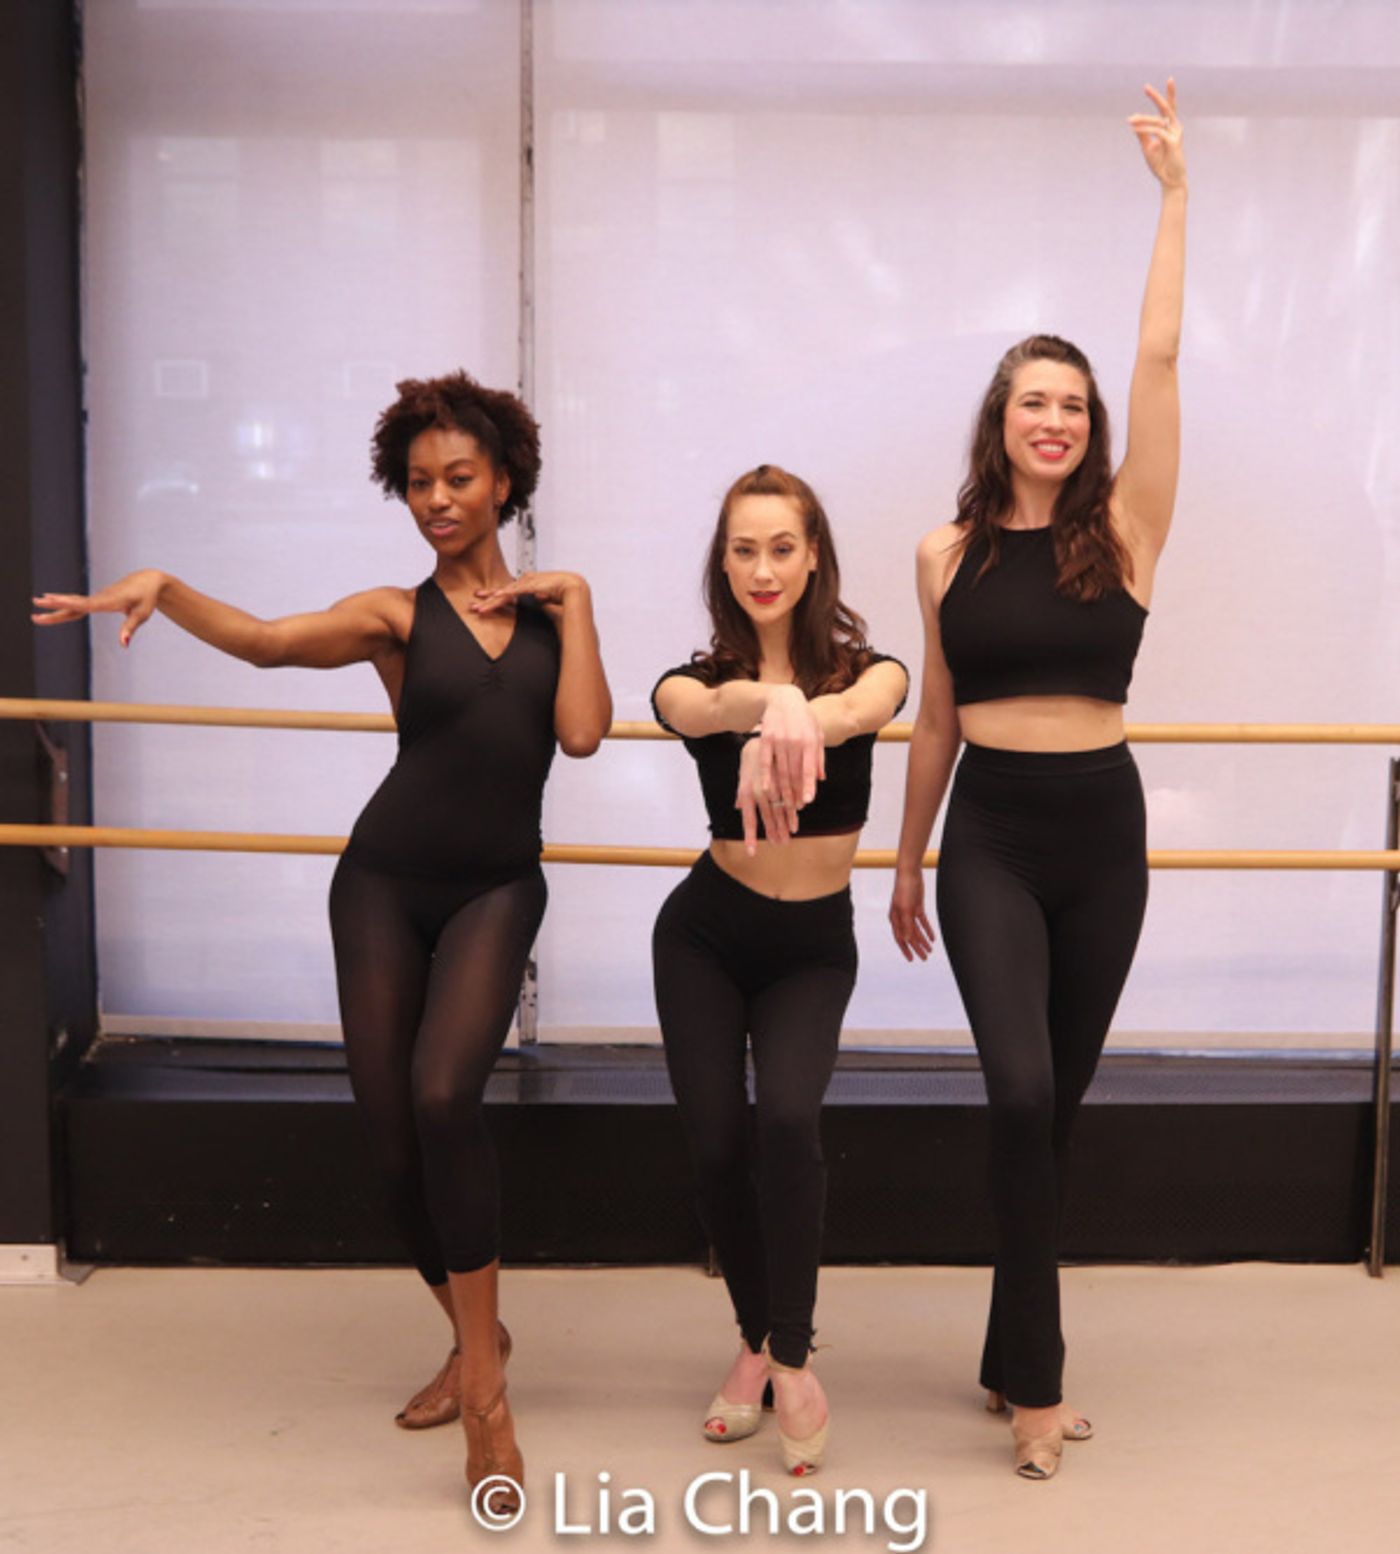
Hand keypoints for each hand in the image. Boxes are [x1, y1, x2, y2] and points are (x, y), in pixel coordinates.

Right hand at [32, 569, 165, 647]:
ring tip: (36, 602)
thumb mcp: (142, 614)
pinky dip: (64, 601)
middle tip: (35, 606)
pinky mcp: (97, 599)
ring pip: (73, 602)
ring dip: (55, 603)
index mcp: (109, 601)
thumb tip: (123, 645)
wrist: (148, 581)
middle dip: (54, 606)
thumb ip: (129, 628)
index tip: (50, 600)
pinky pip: (78, 602)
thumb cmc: (146, 598)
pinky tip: (51, 599)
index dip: (67, 603)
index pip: (84, 604)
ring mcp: (97, 597)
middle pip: (74, 604)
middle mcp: (100, 598)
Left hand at [470, 570, 587, 621]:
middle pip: (504, 591)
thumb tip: (538, 604)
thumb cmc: (565, 597)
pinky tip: (494, 598)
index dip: (496, 597)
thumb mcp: (548, 602)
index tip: (484, 600)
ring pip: (506, 592)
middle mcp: (527, 582)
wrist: (576, 589)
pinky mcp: (531, 585)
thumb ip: (540, 604)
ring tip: (480, 606)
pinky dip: (504, 595)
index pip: (510, 592)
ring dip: (493, 600)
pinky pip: (514, 592)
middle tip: (474, 601)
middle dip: (488, 597)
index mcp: (530, 586)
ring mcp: (528, 583)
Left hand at [736, 733, 798, 855]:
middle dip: (774, 832)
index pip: (748, 820)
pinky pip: (788, 794)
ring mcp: (769, 785)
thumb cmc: (749, 762)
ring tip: (791, 834)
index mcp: (746, 794)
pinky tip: (798, 814)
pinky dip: (793, 806)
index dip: (749, 837)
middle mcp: (756, 792)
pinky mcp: (780, 777)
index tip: (751, 853)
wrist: (759, 740)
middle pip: (767, 817)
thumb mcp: (742, 778)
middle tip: (781, 844)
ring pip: (779, 808)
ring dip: (786, 822)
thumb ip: (741, 794)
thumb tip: (737, 806)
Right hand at [755, 684, 824, 818]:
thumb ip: (818, 757)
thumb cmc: (804, 719)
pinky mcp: (766, 738)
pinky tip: (766, 790)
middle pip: (794, 772)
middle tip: (795, 808)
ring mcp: (779, 739)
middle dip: (795, 792)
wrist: (784, 698)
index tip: (808, 801)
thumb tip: (820, 779)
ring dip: (782, 789)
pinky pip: (766, 761)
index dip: (808, 785)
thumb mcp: (816, 734)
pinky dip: (766, 776)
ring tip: (783, 804)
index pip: (809, 768)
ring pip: (780, 769)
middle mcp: (795, 740)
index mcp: (810, 741)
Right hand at [889, 865, 935, 961]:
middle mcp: (901, 917)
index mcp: (895, 919)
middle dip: (917, 948)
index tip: (912, 960)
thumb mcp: (906, 909)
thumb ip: (907, 925)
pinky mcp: (917, 908)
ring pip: (917, 931)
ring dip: (923, 940)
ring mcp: (909, 913)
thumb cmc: (904, 890)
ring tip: (930, 950)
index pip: (900, 938)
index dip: (906, 949)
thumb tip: (908, 940)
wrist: (910, 874)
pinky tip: (932, 938)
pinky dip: (927, 930)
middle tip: (925, 958)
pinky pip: (922, 922)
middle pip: (910, 936)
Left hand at [1129, 78, 1184, 189]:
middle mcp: (1175, 128)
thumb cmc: (1160, 163)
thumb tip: (1133, 122)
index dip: (1165, 95)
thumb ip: (1142, 134)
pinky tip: (1134, 129)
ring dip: (1143, 120)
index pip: (1168, 108)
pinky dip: (1145, 129)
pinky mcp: (1173, 142)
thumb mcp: (1148, 147)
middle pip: (1166, 108)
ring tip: (1130, 120)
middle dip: (1156, 97)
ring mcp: (1175, 134)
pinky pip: (1157, 132)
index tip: (1157, 84)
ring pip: (1159, 120)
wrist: (1169, 179)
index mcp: (1170, 127)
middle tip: (1145, 87)